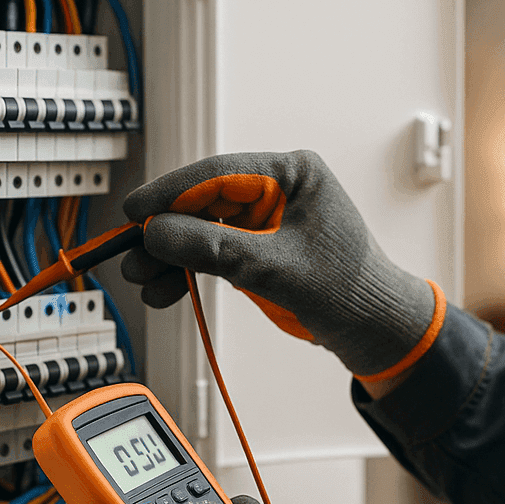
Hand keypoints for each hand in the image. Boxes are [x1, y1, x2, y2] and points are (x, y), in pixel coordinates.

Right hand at [121, 149, 443, 378]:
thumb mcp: (277, 268)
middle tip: (132, 255)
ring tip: (142, 281)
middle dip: (165, 232)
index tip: (135, 212)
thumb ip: (216, 248)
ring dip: (169, 256)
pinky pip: (209, 254)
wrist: (372, 329)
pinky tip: (164, 292)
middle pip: (202, 201)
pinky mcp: (256, 250)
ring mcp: (263, 221)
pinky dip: (186, 272)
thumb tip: (158, 233)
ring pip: (200, 230)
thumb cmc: (348, 290)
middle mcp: (275, 190)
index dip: (171, 192)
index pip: (219, 173)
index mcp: (293, 174)